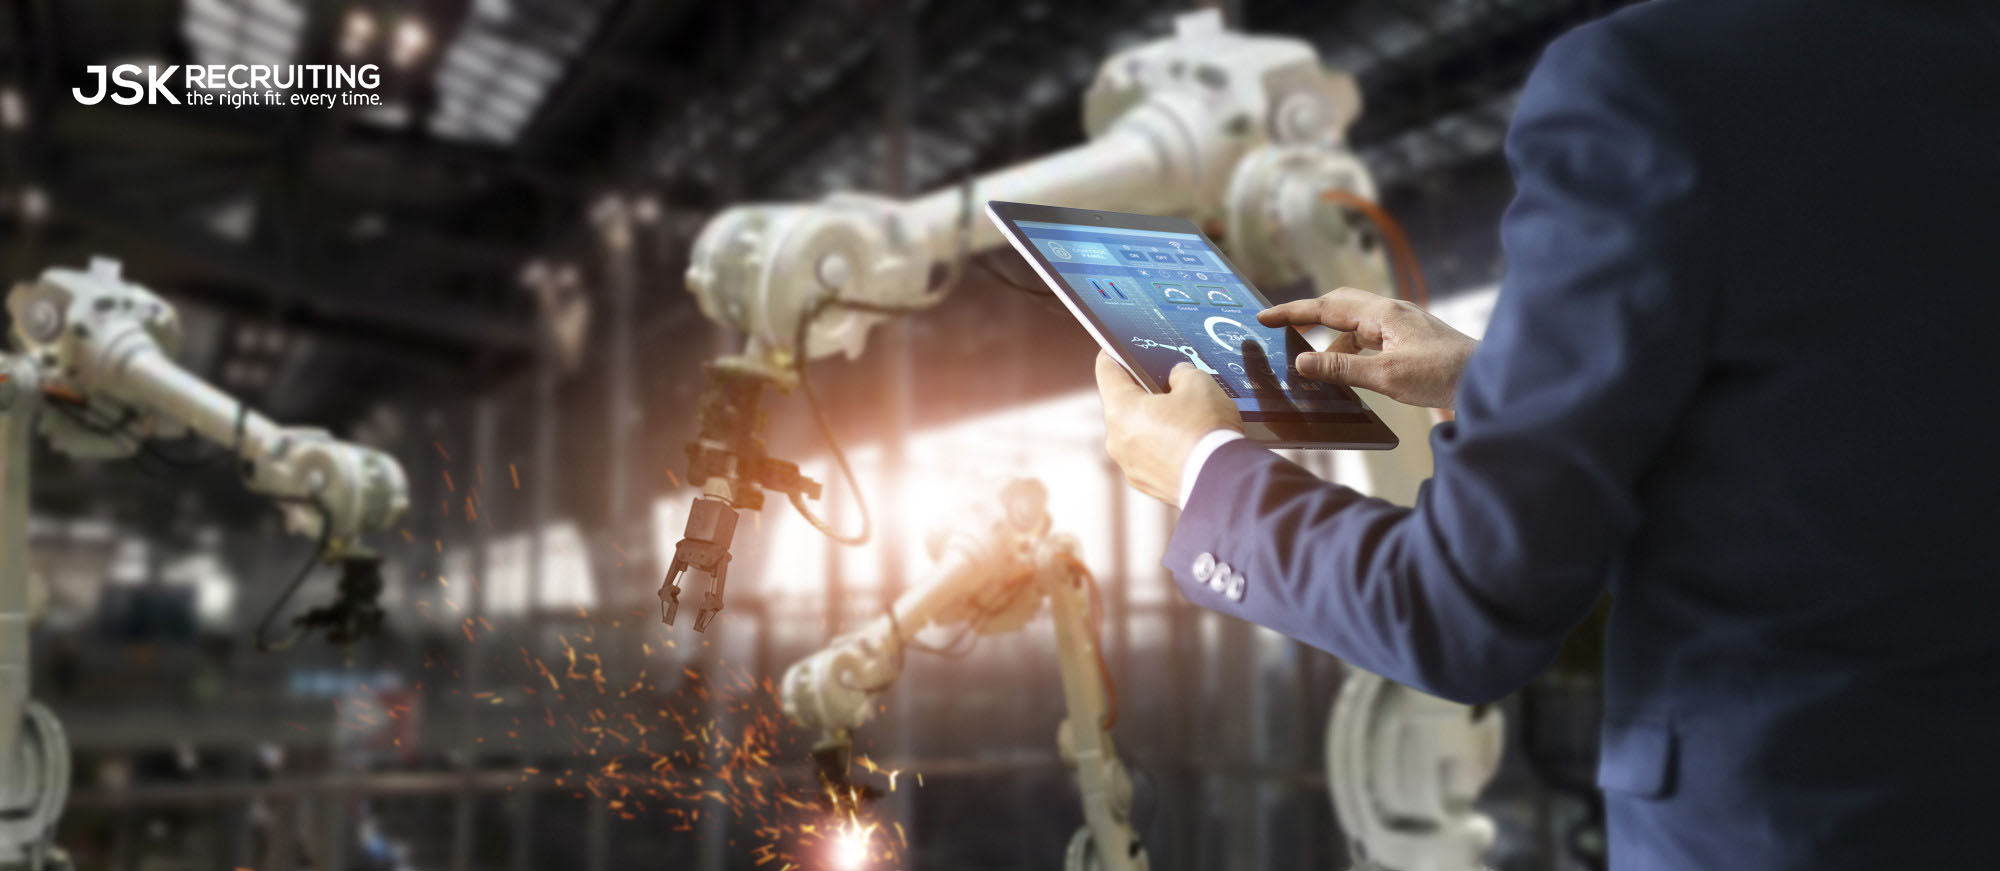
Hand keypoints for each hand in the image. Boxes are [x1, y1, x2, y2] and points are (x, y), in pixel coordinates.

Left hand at [1094, 351, 1241, 504]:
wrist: (1224, 483)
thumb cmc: (1206, 431)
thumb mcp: (1199, 383)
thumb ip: (1181, 373)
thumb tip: (1177, 378)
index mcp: (1121, 410)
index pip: (1107, 371)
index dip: (1114, 354)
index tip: (1118, 349)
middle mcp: (1117, 440)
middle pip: (1122, 405)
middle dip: (1142, 392)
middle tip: (1166, 384)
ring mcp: (1130, 466)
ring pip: (1136, 433)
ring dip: (1153, 422)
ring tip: (1183, 416)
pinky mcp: (1146, 484)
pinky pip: (1150, 457)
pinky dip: (1163, 447)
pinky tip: (1186, 441)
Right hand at [1258, 287, 1476, 408]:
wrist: (1490, 381)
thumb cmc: (1444, 376)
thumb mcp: (1386, 376)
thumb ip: (1341, 369)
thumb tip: (1301, 363)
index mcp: (1383, 313)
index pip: (1326, 306)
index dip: (1292, 312)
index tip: (1263, 316)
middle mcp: (1392, 311)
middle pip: (1339, 305)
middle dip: (1309, 318)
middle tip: (1282, 332)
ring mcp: (1403, 323)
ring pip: (1355, 324)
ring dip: (1333, 343)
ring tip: (1317, 370)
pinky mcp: (1411, 338)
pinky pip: (1370, 337)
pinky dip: (1352, 351)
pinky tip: (1349, 370)